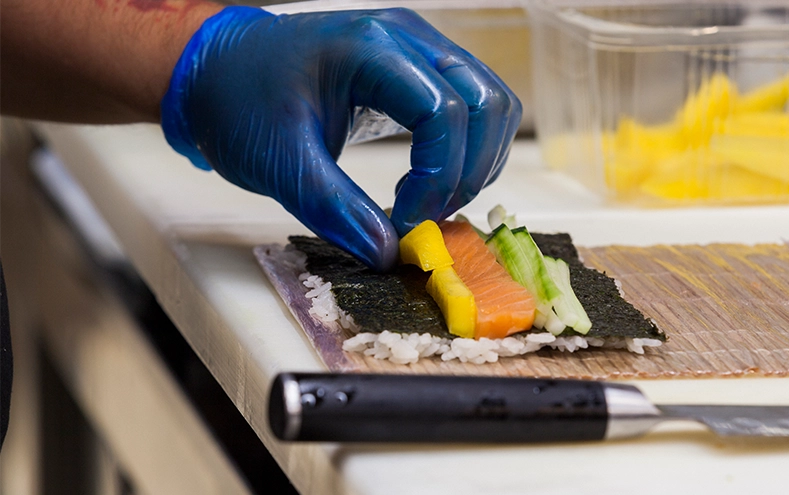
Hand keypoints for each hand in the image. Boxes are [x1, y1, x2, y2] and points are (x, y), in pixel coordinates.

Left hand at [161, 7, 520, 270]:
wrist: (217, 71)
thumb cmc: (238, 103)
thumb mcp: (281, 163)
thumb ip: (337, 209)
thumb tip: (387, 254)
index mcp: (368, 49)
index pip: (442, 110)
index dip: (438, 176)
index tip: (407, 221)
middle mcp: (405, 37)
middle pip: (485, 102)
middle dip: (468, 171)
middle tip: (428, 217)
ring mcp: (418, 47)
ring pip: (492, 101)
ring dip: (479, 159)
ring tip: (435, 201)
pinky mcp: (420, 66)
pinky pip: (474, 102)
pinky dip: (471, 147)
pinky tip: (436, 179)